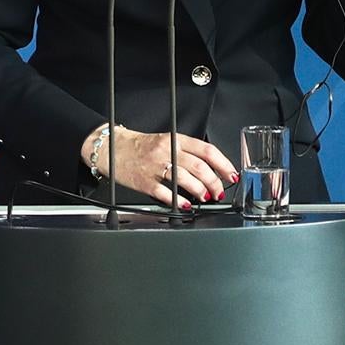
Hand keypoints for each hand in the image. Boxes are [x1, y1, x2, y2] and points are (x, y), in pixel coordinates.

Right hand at [107, 128, 238, 207]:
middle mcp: (168, 151)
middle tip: (219, 191)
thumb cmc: (142, 146)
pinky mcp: (144, 182)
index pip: (207, 150)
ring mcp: (156, 166)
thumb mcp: (167, 140)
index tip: (231, 174)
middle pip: (200, 167)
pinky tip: (185, 204)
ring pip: (186, 179)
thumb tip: (210, 168)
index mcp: (176, 139)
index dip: (223, 164)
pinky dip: (178, 200)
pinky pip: (165, 192)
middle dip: (215, 182)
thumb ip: (187, 152)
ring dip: (200, 191)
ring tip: (206, 197)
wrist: (112, 148)